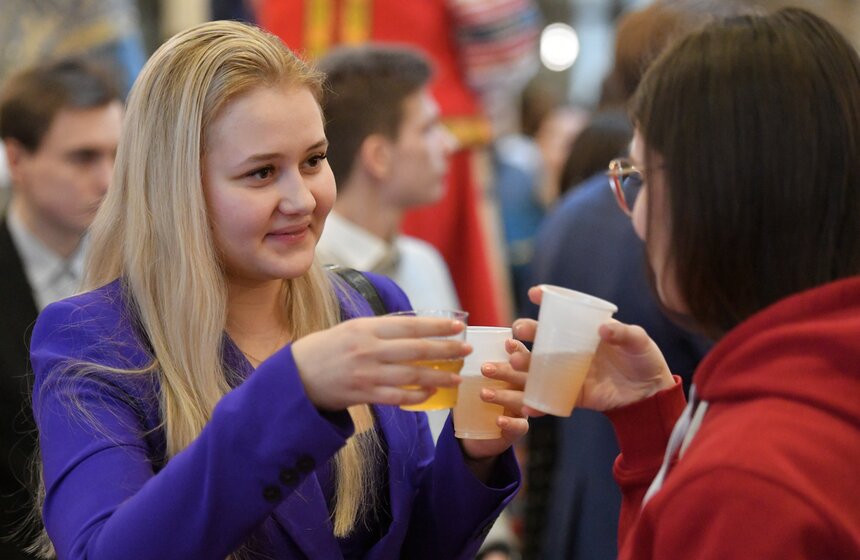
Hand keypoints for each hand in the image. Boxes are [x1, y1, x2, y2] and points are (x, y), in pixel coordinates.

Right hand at [291, 316, 469, 410]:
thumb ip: (380, 329)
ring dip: (439, 376)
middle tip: (467, 349)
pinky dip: (417, 396)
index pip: (410, 325)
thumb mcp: (350, 329)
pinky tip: (431, 393)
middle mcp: (368, 349)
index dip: (437, 326)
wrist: (294, 376)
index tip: (458, 325)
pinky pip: (398, 397)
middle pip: (417, 349)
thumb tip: (414, 327)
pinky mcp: (363, 395)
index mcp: (366, 328)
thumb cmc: (325, 349)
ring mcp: (367, 374)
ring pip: (412, 375)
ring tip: (457, 376)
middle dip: (446, 350)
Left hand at [458, 338, 530, 469]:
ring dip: (504, 396)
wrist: (475, 432)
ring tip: (483, 394)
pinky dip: (510, 422)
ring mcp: (524, 409)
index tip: (507, 343)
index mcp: (518, 372)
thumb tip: (454, 349)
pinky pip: (520, 426)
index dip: (519, 350)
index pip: (524, 357)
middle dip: (507, 371)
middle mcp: (525, 389)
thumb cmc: (476, 397)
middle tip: (485, 369)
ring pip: (522, 400)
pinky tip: (499, 420)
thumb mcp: (473, 380)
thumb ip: (470, 366)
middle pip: (525, 377)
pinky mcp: (519, 429)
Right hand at [511, 286, 673, 413]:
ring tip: (511, 363)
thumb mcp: (639, 341)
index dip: (545, 300)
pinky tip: (525, 406)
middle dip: (524, 334)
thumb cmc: (644, 359)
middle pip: (541, 337)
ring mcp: (569, 371)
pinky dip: (535, 403)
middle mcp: (571, 348)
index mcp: (583, 330)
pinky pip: (549, 398)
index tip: (535, 293)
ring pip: (538, 367)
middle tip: (516, 335)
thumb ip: (624, 333)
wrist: (651, 394)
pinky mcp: (572, 394)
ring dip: (521, 365)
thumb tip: (603, 328)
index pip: (561, 311)